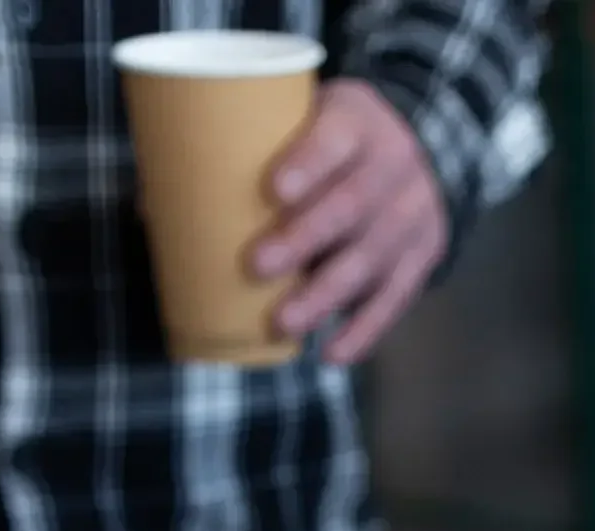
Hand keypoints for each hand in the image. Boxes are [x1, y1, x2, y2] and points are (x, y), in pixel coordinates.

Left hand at [250, 78, 448, 364]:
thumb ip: (264, 139)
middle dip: (303, 239)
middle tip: (256, 266)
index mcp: (359, 123)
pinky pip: (394, 300)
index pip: (335, 140)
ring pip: (370, 260)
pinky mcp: (421, 260)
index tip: (273, 191)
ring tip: (283, 323)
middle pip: (350, 207)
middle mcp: (394, 169)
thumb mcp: (312, 112)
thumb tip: (172, 194)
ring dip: (325, 296)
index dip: (307, 165)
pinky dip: (363, 331)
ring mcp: (412, 219)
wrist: (423, 148)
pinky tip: (331, 354)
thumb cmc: (338, 136)